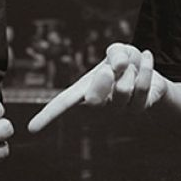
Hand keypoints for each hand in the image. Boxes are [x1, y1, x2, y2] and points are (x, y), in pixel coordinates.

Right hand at [27, 42, 165, 133]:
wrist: (148, 72)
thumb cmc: (126, 63)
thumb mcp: (117, 51)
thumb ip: (115, 52)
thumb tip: (119, 66)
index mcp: (84, 90)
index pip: (63, 103)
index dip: (48, 115)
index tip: (32, 129)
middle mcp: (98, 104)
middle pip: (94, 101)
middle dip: (103, 81)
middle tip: (110, 68)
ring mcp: (118, 110)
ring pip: (123, 88)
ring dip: (131, 68)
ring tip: (132, 65)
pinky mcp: (138, 109)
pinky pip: (142, 87)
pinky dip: (146, 67)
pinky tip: (147, 57)